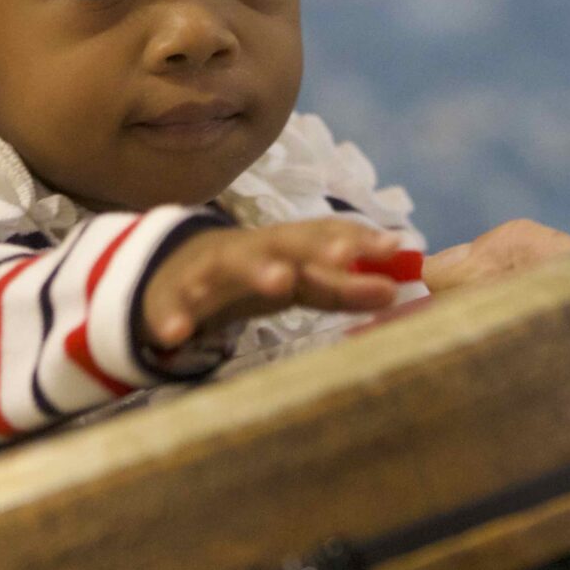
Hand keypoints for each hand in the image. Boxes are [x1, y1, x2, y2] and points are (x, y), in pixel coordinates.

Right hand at [140, 219, 409, 350]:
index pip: (327, 236)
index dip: (359, 240)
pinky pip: (172, 307)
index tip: (393, 247)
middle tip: (345, 255)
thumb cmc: (256, 276)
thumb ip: (345, 286)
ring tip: (279, 281)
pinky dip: (174, 317)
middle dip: (316, 247)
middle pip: (286, 242)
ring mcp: (210, 270)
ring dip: (257, 270)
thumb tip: (397, 288)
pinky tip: (176, 334)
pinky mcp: (172, 297)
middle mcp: (253, 250)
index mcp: (287, 245)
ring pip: (232, 265)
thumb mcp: (301, 281)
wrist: (177, 272)